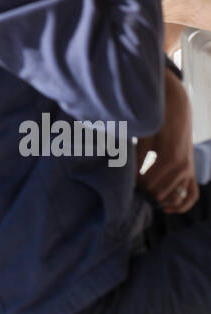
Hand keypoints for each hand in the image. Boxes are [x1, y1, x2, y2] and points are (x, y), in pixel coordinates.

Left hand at [137, 69, 197, 212]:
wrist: (176, 106)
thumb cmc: (156, 118)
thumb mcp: (144, 133)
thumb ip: (137, 154)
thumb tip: (126, 173)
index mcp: (168, 158)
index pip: (146, 183)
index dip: (131, 184)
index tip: (121, 179)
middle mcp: (181, 167)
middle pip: (156, 192)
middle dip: (141, 191)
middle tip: (127, 186)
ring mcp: (188, 171)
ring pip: (170, 197)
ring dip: (155, 197)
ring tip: (140, 193)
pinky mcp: (191, 172)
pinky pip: (191, 196)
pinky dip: (180, 205)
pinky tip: (165, 207)